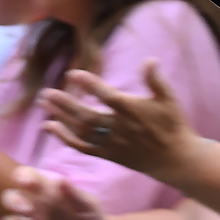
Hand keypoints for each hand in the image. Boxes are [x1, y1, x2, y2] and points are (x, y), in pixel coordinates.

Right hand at [0, 166, 108, 219]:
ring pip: (10, 218)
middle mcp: (34, 205)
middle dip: (14, 201)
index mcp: (47, 190)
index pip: (28, 176)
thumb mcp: (90, 206)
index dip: (24, 176)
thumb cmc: (91, 219)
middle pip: (11, 197)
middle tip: (28, 209)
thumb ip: (77, 195)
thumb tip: (62, 181)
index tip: (28, 183)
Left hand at [42, 61, 200, 183]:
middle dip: (66, 104)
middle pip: (88, 116)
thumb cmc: (172, 125)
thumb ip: (156, 80)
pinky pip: (82, 147)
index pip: (108, 97)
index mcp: (133, 111)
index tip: (72, 74)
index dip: (90, 85)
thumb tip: (149, 59)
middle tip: (47, 92)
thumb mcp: (169, 99)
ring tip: (44, 102)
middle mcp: (120, 128)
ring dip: (61, 117)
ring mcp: (112, 143)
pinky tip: (49, 126)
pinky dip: (65, 138)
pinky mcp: (108, 155)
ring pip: (81, 131)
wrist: (175, 159)